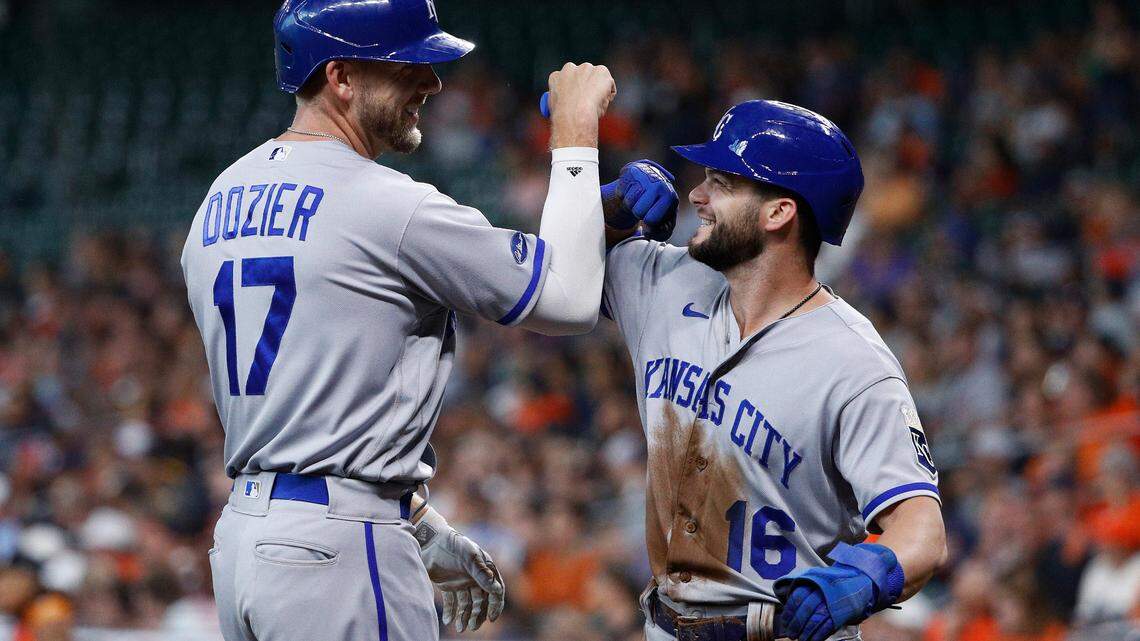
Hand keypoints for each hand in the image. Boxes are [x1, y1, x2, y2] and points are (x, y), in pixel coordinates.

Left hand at [419, 525, 504, 632]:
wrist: (428, 539)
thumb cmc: (451, 544)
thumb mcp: (469, 556)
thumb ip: (481, 573)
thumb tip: (496, 590)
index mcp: (484, 569)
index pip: (495, 590)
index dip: (495, 605)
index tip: (492, 618)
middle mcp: (474, 576)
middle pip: (481, 601)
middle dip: (479, 615)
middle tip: (473, 627)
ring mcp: (461, 581)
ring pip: (467, 603)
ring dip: (465, 616)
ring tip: (460, 627)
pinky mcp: (447, 584)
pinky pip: (451, 601)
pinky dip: (451, 611)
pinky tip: (448, 620)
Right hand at [547, 62, 616, 147]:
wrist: (575, 116)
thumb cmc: (566, 118)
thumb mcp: (557, 110)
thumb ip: (563, 101)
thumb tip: (570, 105)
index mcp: (556, 77)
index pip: (566, 79)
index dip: (574, 89)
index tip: (578, 99)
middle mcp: (570, 68)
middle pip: (583, 75)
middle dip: (588, 86)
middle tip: (592, 103)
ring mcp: (586, 68)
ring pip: (597, 79)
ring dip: (598, 90)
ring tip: (593, 107)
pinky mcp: (601, 71)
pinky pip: (609, 84)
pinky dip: (608, 95)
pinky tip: (600, 104)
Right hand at [602, 160, 677, 240]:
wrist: (649, 184)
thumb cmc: (657, 206)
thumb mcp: (664, 222)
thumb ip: (660, 233)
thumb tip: (649, 232)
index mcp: (670, 197)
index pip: (651, 219)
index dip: (648, 222)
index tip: (652, 217)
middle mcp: (659, 183)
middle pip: (638, 211)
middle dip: (638, 213)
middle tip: (644, 206)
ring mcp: (646, 175)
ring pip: (629, 202)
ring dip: (631, 204)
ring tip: (639, 198)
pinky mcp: (631, 171)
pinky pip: (621, 192)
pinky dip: (624, 195)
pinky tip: (632, 190)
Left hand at [773, 542, 902, 640]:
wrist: (862, 579)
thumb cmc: (838, 581)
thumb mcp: (820, 578)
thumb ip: (806, 588)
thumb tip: (790, 603)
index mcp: (814, 582)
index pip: (797, 598)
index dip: (790, 612)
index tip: (786, 621)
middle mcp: (822, 591)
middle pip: (805, 611)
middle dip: (796, 624)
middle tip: (791, 634)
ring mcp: (833, 602)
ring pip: (815, 620)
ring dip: (806, 632)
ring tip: (800, 639)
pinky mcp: (842, 612)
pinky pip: (827, 626)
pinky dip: (819, 635)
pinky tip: (813, 639)